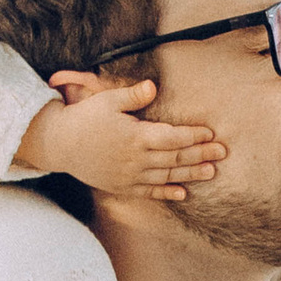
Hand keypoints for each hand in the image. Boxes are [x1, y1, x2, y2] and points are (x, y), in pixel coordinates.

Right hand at [19, 72, 224, 205]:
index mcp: (136, 136)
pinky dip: (167, 193)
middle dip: (201, 154)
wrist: (58, 144)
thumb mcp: (107, 101)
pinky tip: (183, 194)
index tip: (210, 133)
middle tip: (222, 153)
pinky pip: (149, 192)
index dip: (193, 135)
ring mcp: (130, 176)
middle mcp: (137, 159)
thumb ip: (132, 96)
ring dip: (191, 174)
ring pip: (167, 176)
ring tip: (211, 172)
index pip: (173, 137)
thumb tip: (153, 86)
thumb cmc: (83, 119)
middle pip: (176, 158)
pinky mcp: (122, 186)